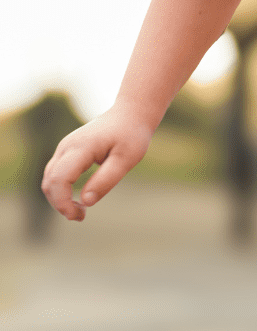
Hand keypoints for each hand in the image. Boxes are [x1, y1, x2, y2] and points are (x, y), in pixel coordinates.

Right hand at [40, 106, 153, 220]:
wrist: (130, 114)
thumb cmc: (131, 136)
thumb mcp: (127, 159)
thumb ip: (106, 180)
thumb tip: (85, 202)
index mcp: (81, 147)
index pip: (59, 179)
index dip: (62, 202)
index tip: (79, 215)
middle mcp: (67, 146)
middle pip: (50, 181)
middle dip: (60, 203)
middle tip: (81, 216)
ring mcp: (64, 147)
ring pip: (50, 179)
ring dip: (59, 198)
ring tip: (81, 210)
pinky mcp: (67, 151)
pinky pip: (56, 174)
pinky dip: (62, 190)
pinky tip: (79, 199)